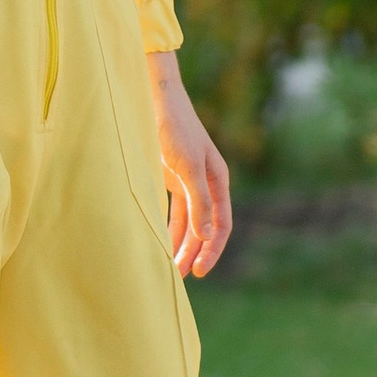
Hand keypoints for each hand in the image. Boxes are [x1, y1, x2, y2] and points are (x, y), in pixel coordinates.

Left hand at [148, 52, 231, 276]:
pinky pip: (173, 212)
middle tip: (181, 277)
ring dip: (180, 244)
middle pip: (205, 228)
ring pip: (188, 222)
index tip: (198, 271)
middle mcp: (206, 184)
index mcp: (218, 181)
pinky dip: (168, 228)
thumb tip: (207, 236)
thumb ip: (198, 202)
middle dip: (195, 252)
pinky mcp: (170, 178)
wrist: (155, 100)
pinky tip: (158, 243)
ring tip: (168, 267)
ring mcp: (188, 182)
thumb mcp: (187, 166)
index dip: (212, 249)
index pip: (221, 225)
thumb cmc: (174, 129)